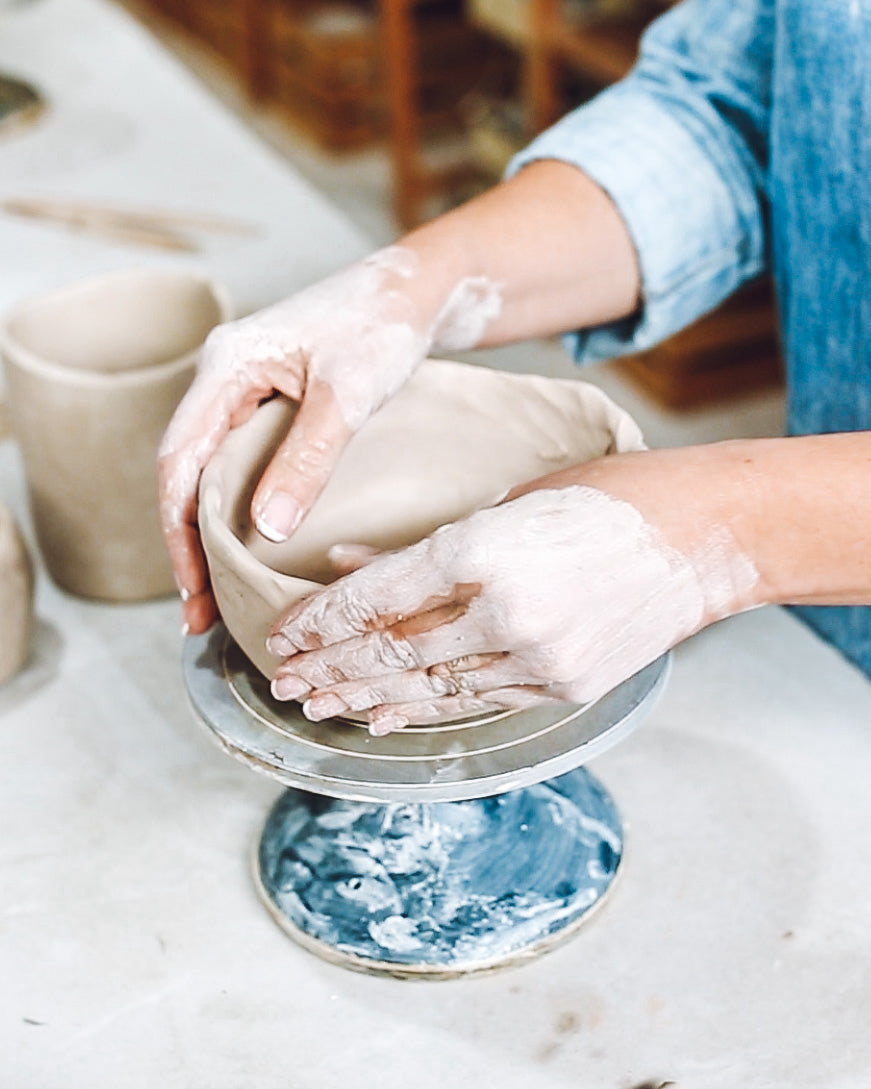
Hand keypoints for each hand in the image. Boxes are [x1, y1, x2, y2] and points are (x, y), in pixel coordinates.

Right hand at [158, 248, 435, 633]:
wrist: (418, 290)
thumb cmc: (383, 324)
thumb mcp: (348, 395)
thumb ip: (307, 458)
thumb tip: (266, 528)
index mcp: (226, 365)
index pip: (178, 460)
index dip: (178, 531)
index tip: (194, 589)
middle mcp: (224, 377)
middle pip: (185, 472)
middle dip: (189, 543)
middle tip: (202, 611)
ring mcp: (245, 390)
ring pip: (212, 471)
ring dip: (213, 531)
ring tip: (221, 593)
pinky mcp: (272, 403)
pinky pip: (241, 463)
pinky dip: (241, 508)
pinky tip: (253, 547)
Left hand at [266, 468, 761, 734]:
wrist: (705, 537)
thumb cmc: (608, 497)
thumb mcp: (508, 502)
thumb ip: (427, 544)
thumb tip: (351, 564)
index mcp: (482, 549)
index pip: (376, 598)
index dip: (321, 622)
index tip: (282, 635)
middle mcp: (504, 611)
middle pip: (392, 652)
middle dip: (329, 669)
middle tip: (282, 682)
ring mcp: (538, 657)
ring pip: (429, 687)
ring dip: (365, 698)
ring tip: (318, 706)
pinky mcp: (565, 687)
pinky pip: (478, 703)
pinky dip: (426, 710)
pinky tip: (384, 718)